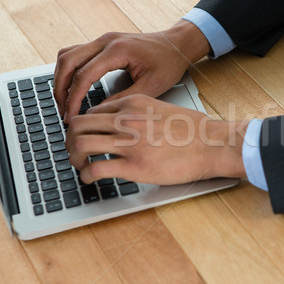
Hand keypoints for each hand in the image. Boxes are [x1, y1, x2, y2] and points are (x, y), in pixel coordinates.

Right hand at [54, 20, 209, 122]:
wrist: (177, 45)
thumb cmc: (169, 63)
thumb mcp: (150, 87)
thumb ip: (123, 100)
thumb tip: (98, 114)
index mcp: (118, 50)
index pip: (84, 75)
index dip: (73, 99)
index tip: (71, 117)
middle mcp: (106, 41)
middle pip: (67, 61)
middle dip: (60, 88)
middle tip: (63, 111)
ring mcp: (103, 40)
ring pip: (67, 55)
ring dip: (61, 77)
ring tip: (64, 101)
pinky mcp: (103, 43)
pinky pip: (76, 53)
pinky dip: (69, 70)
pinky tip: (72, 87)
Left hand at [65, 94, 247, 184]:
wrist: (213, 144)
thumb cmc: (195, 130)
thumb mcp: (163, 109)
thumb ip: (140, 114)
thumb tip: (126, 124)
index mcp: (134, 104)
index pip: (93, 111)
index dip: (83, 125)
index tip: (84, 135)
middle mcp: (127, 121)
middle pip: (78, 125)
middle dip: (69, 139)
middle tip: (73, 150)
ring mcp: (129, 143)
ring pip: (80, 145)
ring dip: (73, 157)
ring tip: (78, 165)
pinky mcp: (134, 166)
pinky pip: (96, 169)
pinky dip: (86, 175)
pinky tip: (90, 179)